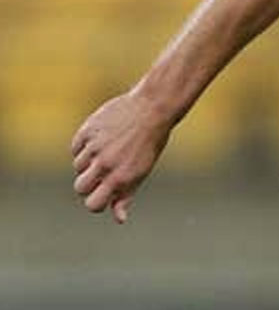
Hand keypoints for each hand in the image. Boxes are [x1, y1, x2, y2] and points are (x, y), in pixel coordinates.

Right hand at [70, 91, 172, 223]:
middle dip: (88, 185)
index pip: (93, 204)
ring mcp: (95, 147)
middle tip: (102, 173)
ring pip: (77, 166)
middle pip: (80, 187)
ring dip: (88, 163)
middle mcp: (105, 164)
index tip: (102, 195)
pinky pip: (76, 148)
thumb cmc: (149, 143)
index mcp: (121, 177)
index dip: (95, 203)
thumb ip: (126, 195)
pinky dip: (84, 146)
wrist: (152, 109)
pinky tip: (101, 139)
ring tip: (107, 151)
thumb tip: (119, 219)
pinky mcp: (87, 131)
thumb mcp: (142, 171)